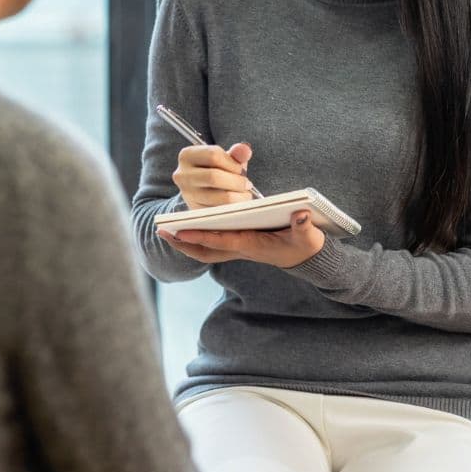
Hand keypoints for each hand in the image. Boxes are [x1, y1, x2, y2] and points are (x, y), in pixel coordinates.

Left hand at [156, 211, 326, 268]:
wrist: (305, 257)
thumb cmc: (305, 245)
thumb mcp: (308, 236)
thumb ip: (304, 226)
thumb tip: (301, 214)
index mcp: (254, 245)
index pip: (223, 241)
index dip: (202, 236)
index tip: (181, 231)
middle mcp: (241, 248)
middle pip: (206, 250)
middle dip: (184, 243)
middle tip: (162, 232)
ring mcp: (237, 248)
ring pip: (205, 250)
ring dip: (185, 243)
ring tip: (165, 231)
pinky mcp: (238, 244)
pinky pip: (210, 245)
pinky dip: (195, 240)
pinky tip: (182, 230)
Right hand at [173, 141, 255, 209]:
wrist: (201, 191)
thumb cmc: (214, 170)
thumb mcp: (224, 158)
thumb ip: (236, 153)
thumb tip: (245, 150)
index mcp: (187, 156)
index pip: (213, 155)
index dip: (232, 163)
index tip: (240, 169)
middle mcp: (182, 175)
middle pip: (214, 177)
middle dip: (237, 181)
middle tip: (246, 184)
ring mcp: (188, 195)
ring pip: (221, 197)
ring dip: (239, 197)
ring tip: (244, 194)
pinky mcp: (196, 212)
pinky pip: (222, 211)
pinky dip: (234, 208)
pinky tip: (237, 204)